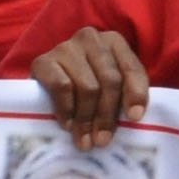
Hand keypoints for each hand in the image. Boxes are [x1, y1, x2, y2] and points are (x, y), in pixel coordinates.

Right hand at [30, 28, 149, 148]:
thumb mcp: (112, 86)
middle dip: (108, 114)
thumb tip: (133, 117)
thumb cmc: (87, 85)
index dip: (136, 94)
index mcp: (114, 41)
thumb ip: (125, 93)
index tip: (134, 118)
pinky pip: (61, 87)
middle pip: (109, 80)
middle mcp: (91, 38)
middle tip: (103, 140)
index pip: (131, 68)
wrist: (46, 82)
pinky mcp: (42, 61)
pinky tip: (68, 124)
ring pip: (87, 87)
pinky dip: (67, 110)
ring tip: (85, 139)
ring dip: (87, 118)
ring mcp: (65, 48)